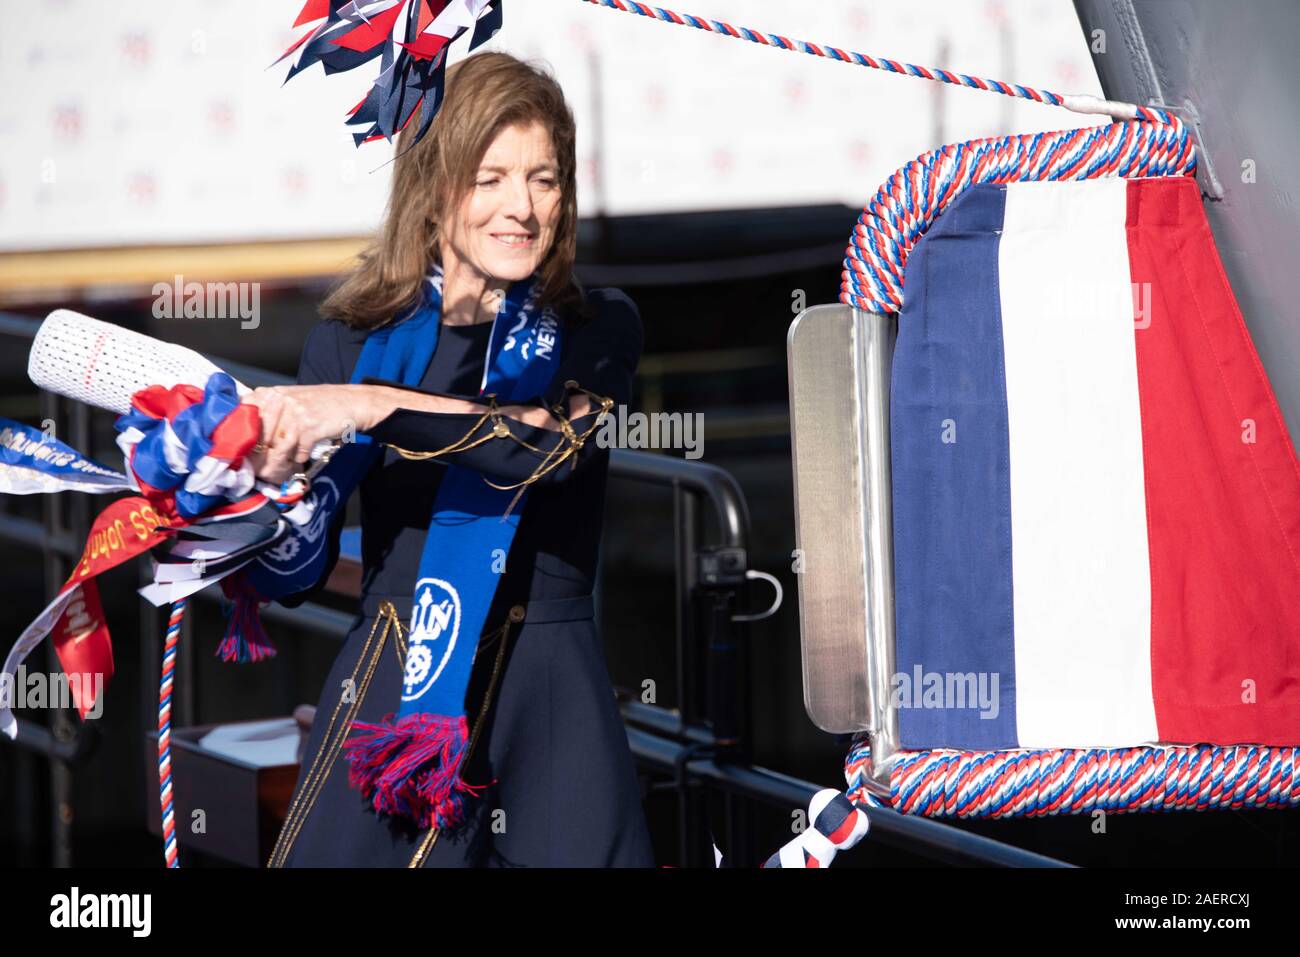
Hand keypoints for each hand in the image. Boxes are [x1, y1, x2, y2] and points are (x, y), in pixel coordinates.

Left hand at [243, 384, 377, 483]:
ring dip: (284, 455)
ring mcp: (296, 414)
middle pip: (261, 434)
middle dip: (264, 449)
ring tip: (287, 456)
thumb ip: (271, 406)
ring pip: (279, 445)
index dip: (244, 431)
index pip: (247, 412)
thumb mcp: (293, 397)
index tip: (245, 443)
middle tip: (265, 459)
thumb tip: (247, 424)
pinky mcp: (310, 428)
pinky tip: (305, 451)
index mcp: (275, 393)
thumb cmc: (322, 402)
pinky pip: (298, 452)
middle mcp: (283, 401)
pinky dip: (301, 456)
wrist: (351, 403)